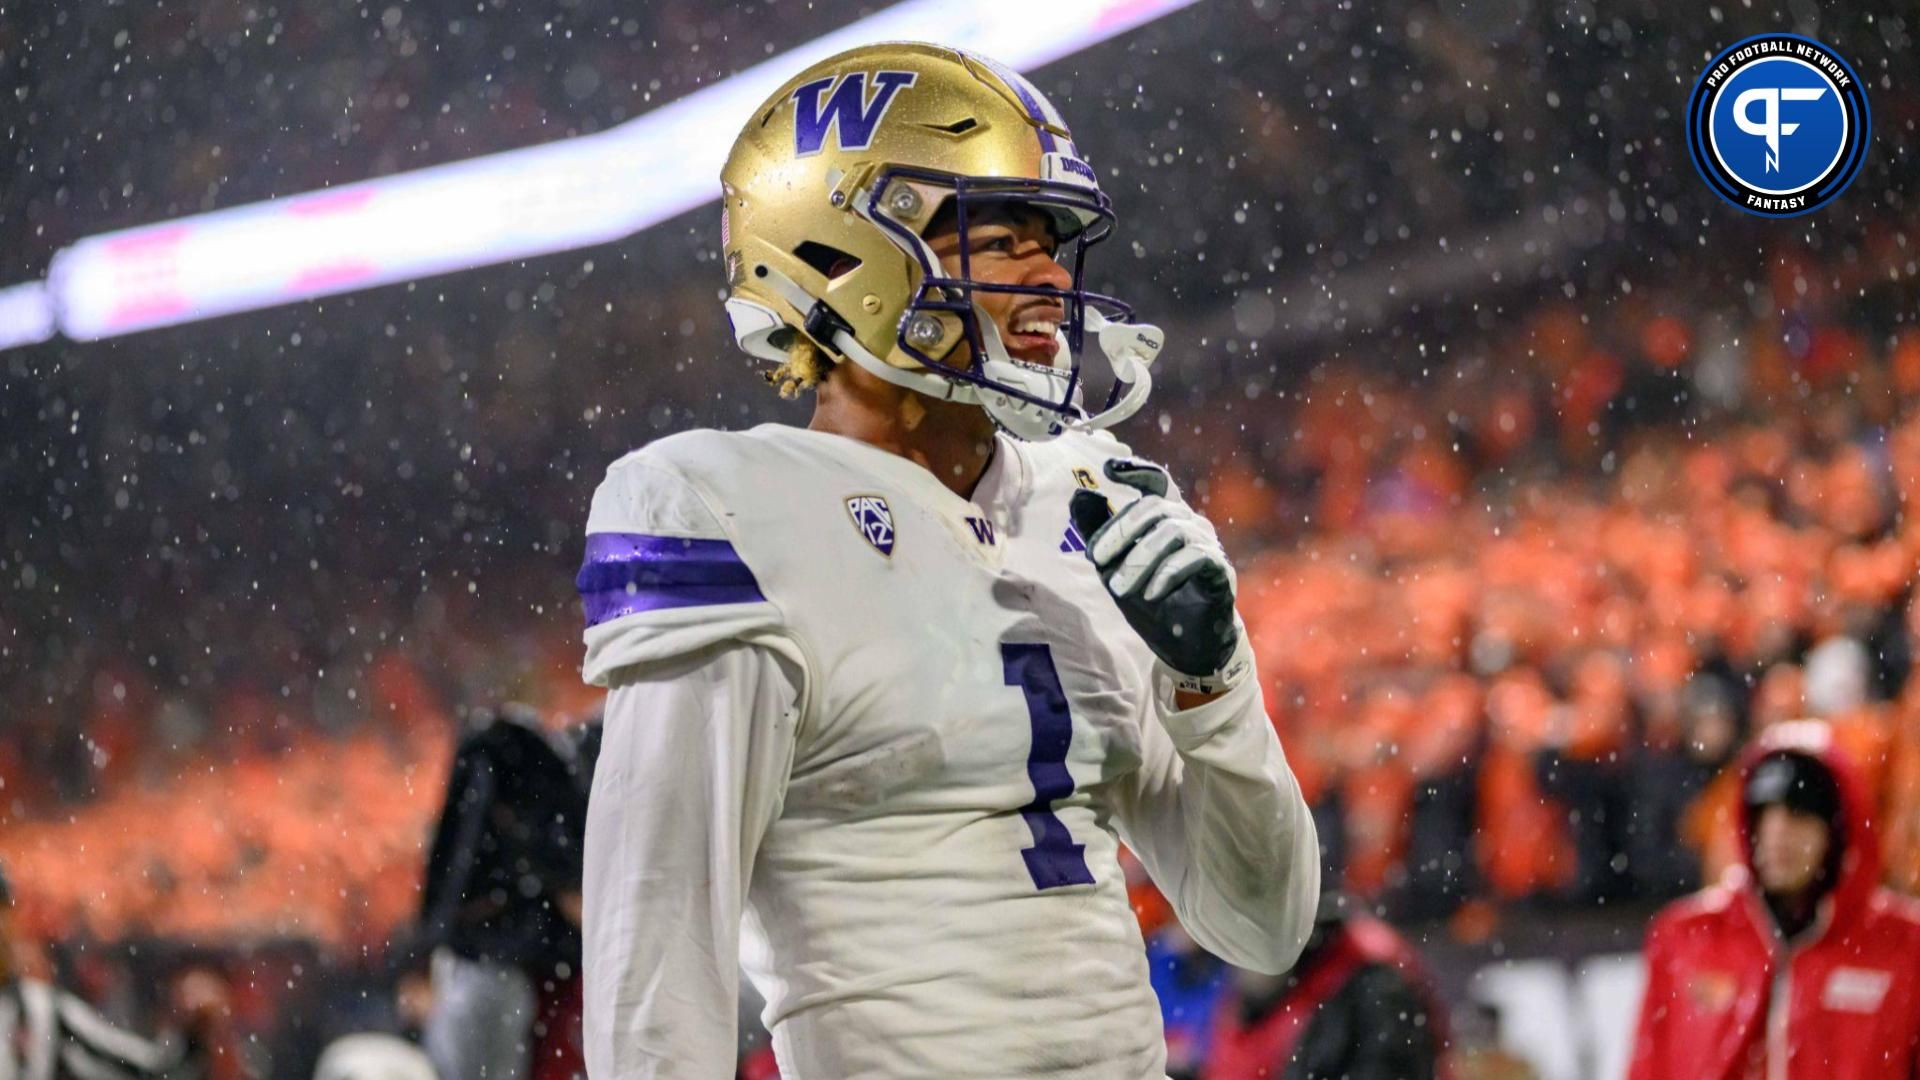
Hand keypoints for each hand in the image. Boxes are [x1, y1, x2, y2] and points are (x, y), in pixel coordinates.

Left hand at [1070, 460, 1250, 693]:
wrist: (1184, 643)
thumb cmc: (1150, 599)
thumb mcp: (1113, 566)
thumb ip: (1098, 532)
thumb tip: (1078, 494)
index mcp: (1165, 517)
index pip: (1156, 481)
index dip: (1136, 470)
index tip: (1108, 468)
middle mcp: (1189, 523)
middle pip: (1155, 507)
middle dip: (1121, 531)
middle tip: (1097, 560)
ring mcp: (1207, 544)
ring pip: (1172, 532)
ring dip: (1139, 559)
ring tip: (1118, 588)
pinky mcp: (1220, 569)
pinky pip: (1194, 558)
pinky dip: (1167, 574)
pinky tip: (1150, 594)